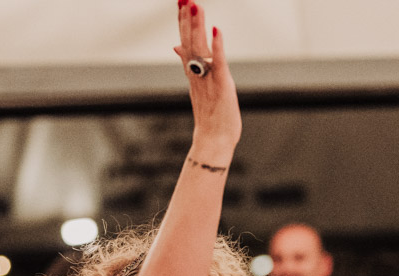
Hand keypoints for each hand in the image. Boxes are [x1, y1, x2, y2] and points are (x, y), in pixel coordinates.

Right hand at [173, 1, 240, 155]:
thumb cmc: (210, 117)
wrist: (213, 140)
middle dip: (187, 18)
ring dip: (197, 26)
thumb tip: (177, 47)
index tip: (181, 3)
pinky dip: (217, 45)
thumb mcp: (199, 87)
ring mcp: (208, 78)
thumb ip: (190, 64)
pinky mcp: (221, 85)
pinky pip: (218, 62)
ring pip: (200, 48)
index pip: (185, 42)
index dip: (183, 22)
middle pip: (189, 41)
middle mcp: (198, 73)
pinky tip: (216, 29)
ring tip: (195, 5)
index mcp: (193, 72)